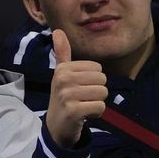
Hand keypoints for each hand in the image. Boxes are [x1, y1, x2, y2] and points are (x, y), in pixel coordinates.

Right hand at [44, 28, 106, 148]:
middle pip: (102, 80)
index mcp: (63, 69)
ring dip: (97, 103)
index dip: (93, 80)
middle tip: (82, 99)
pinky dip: (96, 113)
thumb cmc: (63, 97)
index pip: (97, 68)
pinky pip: (100, 107)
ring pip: (103, 93)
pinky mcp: (74, 111)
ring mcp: (67, 95)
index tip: (79, 88)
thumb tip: (58, 30)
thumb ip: (62, 53)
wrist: (56, 127)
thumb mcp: (61, 74)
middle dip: (96, 92)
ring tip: (83, 106)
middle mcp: (63, 80)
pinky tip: (84, 116)